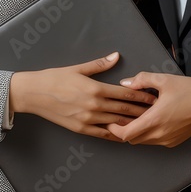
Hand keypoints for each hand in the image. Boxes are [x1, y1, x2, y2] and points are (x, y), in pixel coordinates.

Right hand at [9, 52, 156, 141]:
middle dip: (141, 111)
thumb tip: (116, 56)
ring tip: (146, 123)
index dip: (140, 96)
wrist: (34, 94)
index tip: (152, 98)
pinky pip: (103, 134)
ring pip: (116, 123)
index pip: (124, 93)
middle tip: (156, 111)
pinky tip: (125, 135)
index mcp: (95, 89)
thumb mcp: (78, 68)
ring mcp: (88, 119)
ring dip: (132, 123)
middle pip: (124, 109)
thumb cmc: (54, 78)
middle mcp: (94, 106)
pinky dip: (116, 134)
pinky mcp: (81, 129)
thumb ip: (100, 64)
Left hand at [106, 72, 190, 147]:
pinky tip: (151, 120)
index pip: (126, 134)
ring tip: (135, 117)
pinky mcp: (173, 141)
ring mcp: (167, 140)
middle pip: (132, 139)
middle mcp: (159, 134)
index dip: (114, 129)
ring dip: (136, 132)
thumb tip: (126, 83)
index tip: (110, 120)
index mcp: (154, 120)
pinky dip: (148, 134)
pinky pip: (154, 141)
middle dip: (123, 130)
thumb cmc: (190, 92)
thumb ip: (142, 79)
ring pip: (143, 141)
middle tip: (120, 117)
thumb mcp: (164, 79)